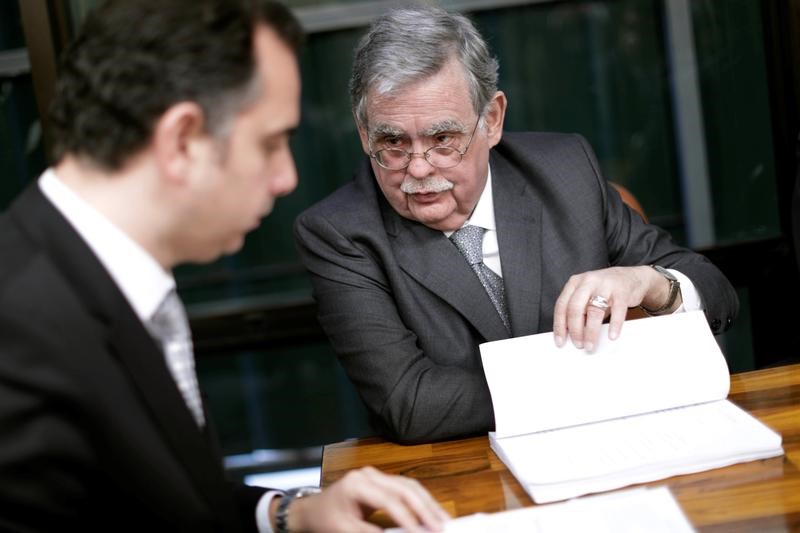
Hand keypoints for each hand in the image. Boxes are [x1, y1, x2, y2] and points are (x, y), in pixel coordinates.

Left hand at [282, 466, 448, 532]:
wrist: (312, 510)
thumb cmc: (325, 520)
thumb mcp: (345, 531)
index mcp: (358, 484)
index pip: (390, 500)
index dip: (409, 518)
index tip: (423, 532)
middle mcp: (370, 474)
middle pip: (406, 488)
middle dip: (426, 508)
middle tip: (442, 526)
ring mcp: (377, 475)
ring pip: (410, 485)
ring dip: (428, 503)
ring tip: (443, 520)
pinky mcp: (382, 480)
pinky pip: (406, 488)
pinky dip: (421, 500)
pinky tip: (432, 512)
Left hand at [553, 266, 668, 351]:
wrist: (632, 277)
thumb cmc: (605, 289)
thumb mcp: (587, 295)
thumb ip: (579, 310)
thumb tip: (571, 334)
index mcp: (574, 283)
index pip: (561, 306)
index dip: (559, 325)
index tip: (560, 341)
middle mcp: (587, 282)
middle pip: (575, 308)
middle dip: (574, 330)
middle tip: (577, 345)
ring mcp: (605, 285)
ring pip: (594, 310)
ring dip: (590, 331)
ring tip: (590, 345)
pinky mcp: (622, 291)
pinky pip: (617, 310)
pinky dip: (614, 325)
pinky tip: (612, 336)